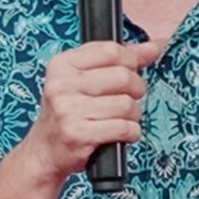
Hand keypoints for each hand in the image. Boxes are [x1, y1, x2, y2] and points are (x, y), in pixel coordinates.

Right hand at [22, 39, 162, 184]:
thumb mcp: (83, 80)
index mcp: (62, 64)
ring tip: (122, 118)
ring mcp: (69, 110)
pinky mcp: (79, 134)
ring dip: (133, 115)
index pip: (111, 50)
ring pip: (126, 104)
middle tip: (129, 98)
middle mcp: (62, 85)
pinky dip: (131, 132)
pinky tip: (121, 133)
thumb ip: (119, 60)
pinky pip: (124, 128)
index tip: (132, 70)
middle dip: (136, 89)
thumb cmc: (68, 113)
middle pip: (123, 76)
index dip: (131, 60)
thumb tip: (153, 47)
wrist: (44, 151)